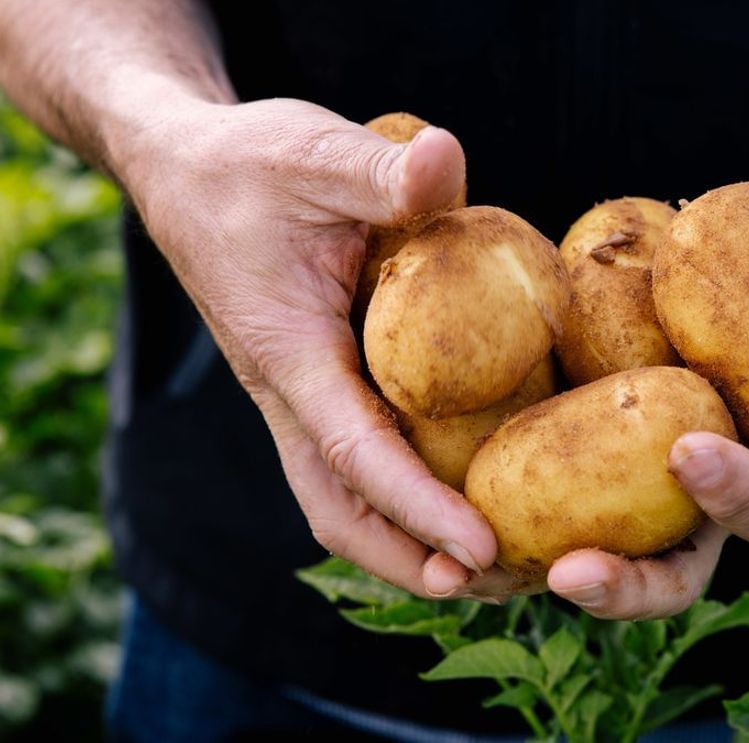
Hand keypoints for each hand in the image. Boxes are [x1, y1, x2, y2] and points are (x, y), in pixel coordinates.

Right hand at [118, 97, 495, 594]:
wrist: (185, 171)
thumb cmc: (245, 165)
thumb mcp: (313, 153)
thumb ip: (382, 171)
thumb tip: (450, 163)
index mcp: (288, 352)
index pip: (354, 453)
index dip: (418, 507)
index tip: (481, 548)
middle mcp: (288, 393)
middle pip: (341, 512)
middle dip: (412, 561)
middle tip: (498, 583)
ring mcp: (299, 396)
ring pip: (344, 499)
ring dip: (408, 542)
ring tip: (492, 567)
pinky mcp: (317, 385)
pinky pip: (358, 462)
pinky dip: (404, 496)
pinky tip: (465, 492)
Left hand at [421, 433, 748, 617]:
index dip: (735, 491)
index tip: (687, 448)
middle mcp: (711, 504)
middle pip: (678, 573)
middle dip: (631, 582)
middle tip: (573, 570)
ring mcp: (646, 495)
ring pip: (598, 563)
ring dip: (543, 576)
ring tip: (479, 573)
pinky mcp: (588, 468)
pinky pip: (544, 509)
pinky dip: (500, 525)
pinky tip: (440, 526)